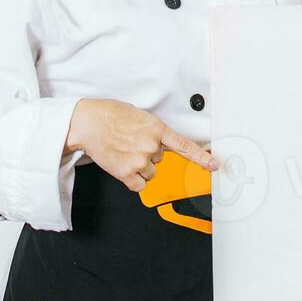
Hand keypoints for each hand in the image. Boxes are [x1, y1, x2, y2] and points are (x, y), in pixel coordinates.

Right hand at [65, 98, 217, 191]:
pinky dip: (131, 180)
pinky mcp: (126, 173)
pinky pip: (139, 185)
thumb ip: (154, 131)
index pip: (184, 146)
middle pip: (160, 160)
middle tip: (131, 142)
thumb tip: (160, 143)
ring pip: (150, 173)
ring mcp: (139, 161)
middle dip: (148, 154)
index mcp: (157, 129)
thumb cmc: (110, 115)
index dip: (200, 157)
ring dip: (139, 167)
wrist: (88, 123)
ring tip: (124, 152)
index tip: (213, 164)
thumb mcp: (140, 116)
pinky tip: (121, 165)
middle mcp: (151, 146)